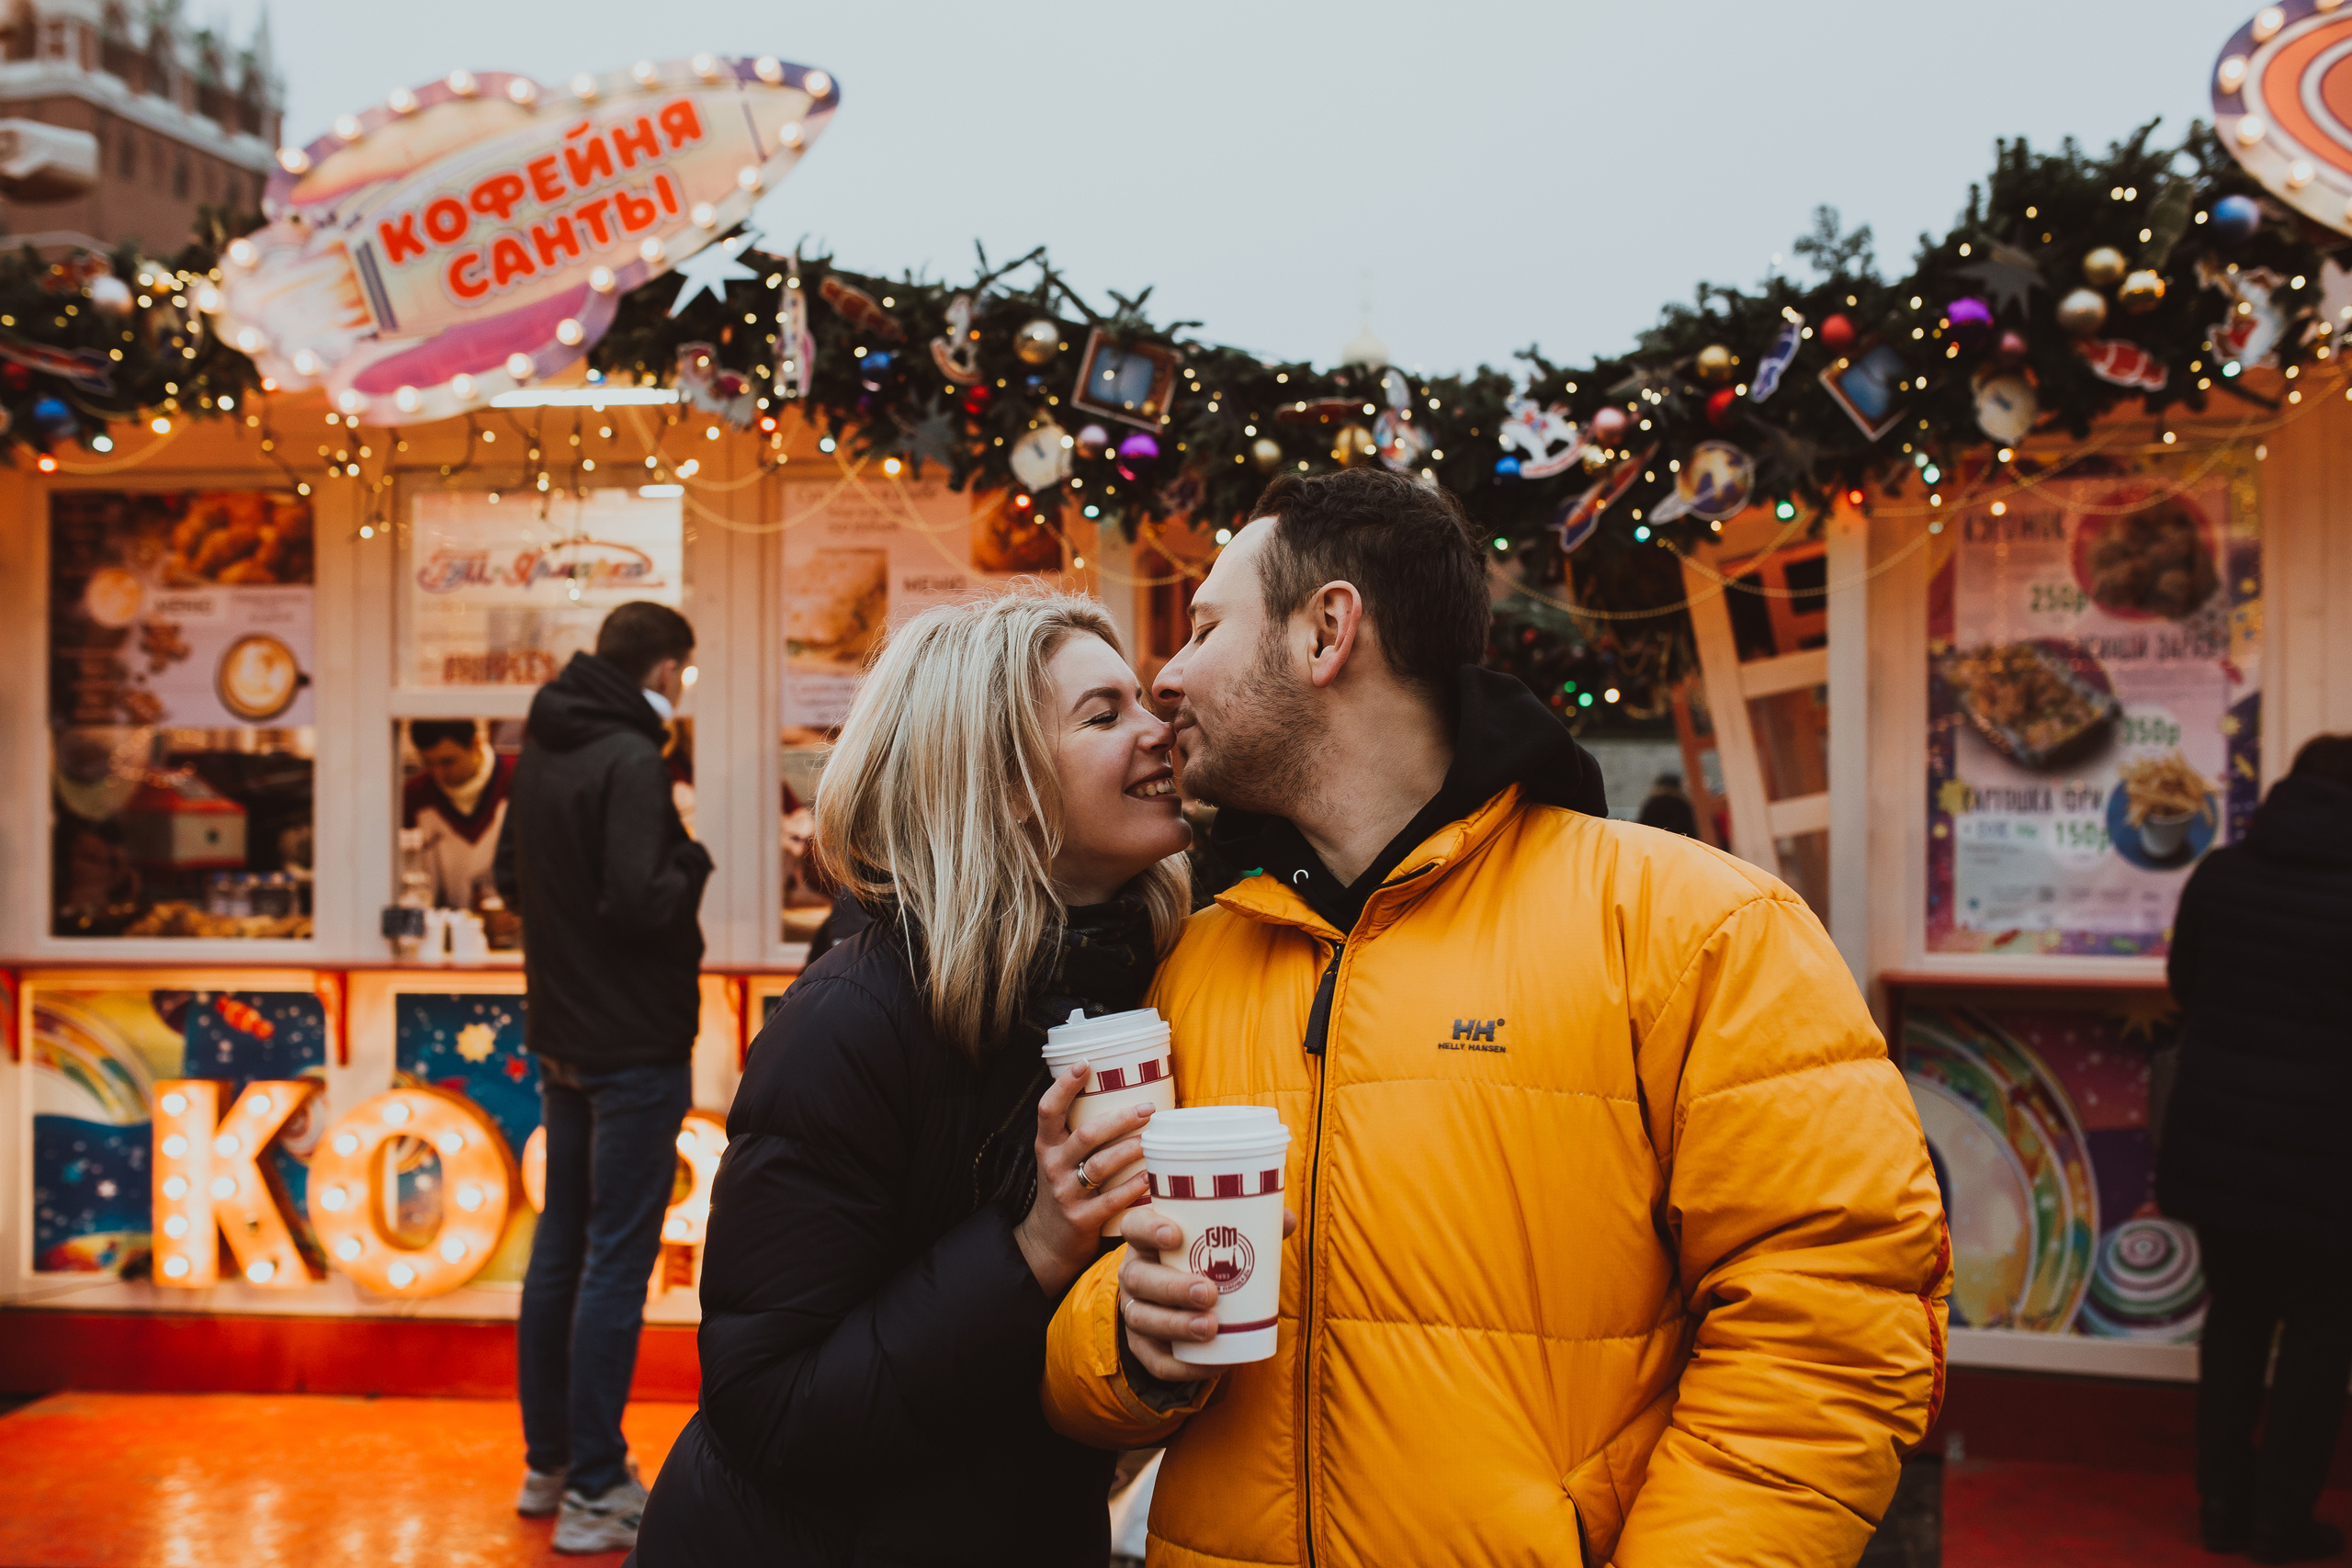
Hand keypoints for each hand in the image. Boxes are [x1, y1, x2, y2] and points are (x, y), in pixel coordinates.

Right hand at [1013, 1064, 1153, 1293]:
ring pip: (1099, 1166)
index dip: (1064, 1085)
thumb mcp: (1061, 1157)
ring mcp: (1065, 1194)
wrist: (1048, 1241)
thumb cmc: (1066, 1187)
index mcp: (1047, 1145)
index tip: (1086, 1063)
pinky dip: (1132, 1188)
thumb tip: (1126, 1092)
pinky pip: (1110, 1201)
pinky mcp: (1080, 1219)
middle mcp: (1052, 1166)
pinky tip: (1150, 1177)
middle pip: (1085, 1136)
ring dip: (1129, 1150)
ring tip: (1153, 1140)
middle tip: (1148, 1109)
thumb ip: (1082, 1131)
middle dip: (1119, 1120)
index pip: (1048, 1109)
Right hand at [1117, 1204, 1299, 1381]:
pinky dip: (1182, 1366)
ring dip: (1175, 1325)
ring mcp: (1135, 1310)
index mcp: (1147, 1239)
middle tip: (1209, 1293)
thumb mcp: (1222, 1240)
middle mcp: (1134, 1273)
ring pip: (1142, 1319)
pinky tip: (1211, 1364)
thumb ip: (1254, 1226)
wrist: (1186, 1302)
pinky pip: (1156, 1361)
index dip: (1149, 1228)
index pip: (1134, 1225)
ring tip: (1210, 1328)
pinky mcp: (1144, 1347)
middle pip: (1138, 1277)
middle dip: (1172, 1287)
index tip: (1176, 1235)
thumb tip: (1287, 1219)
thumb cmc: (1205, 1261)